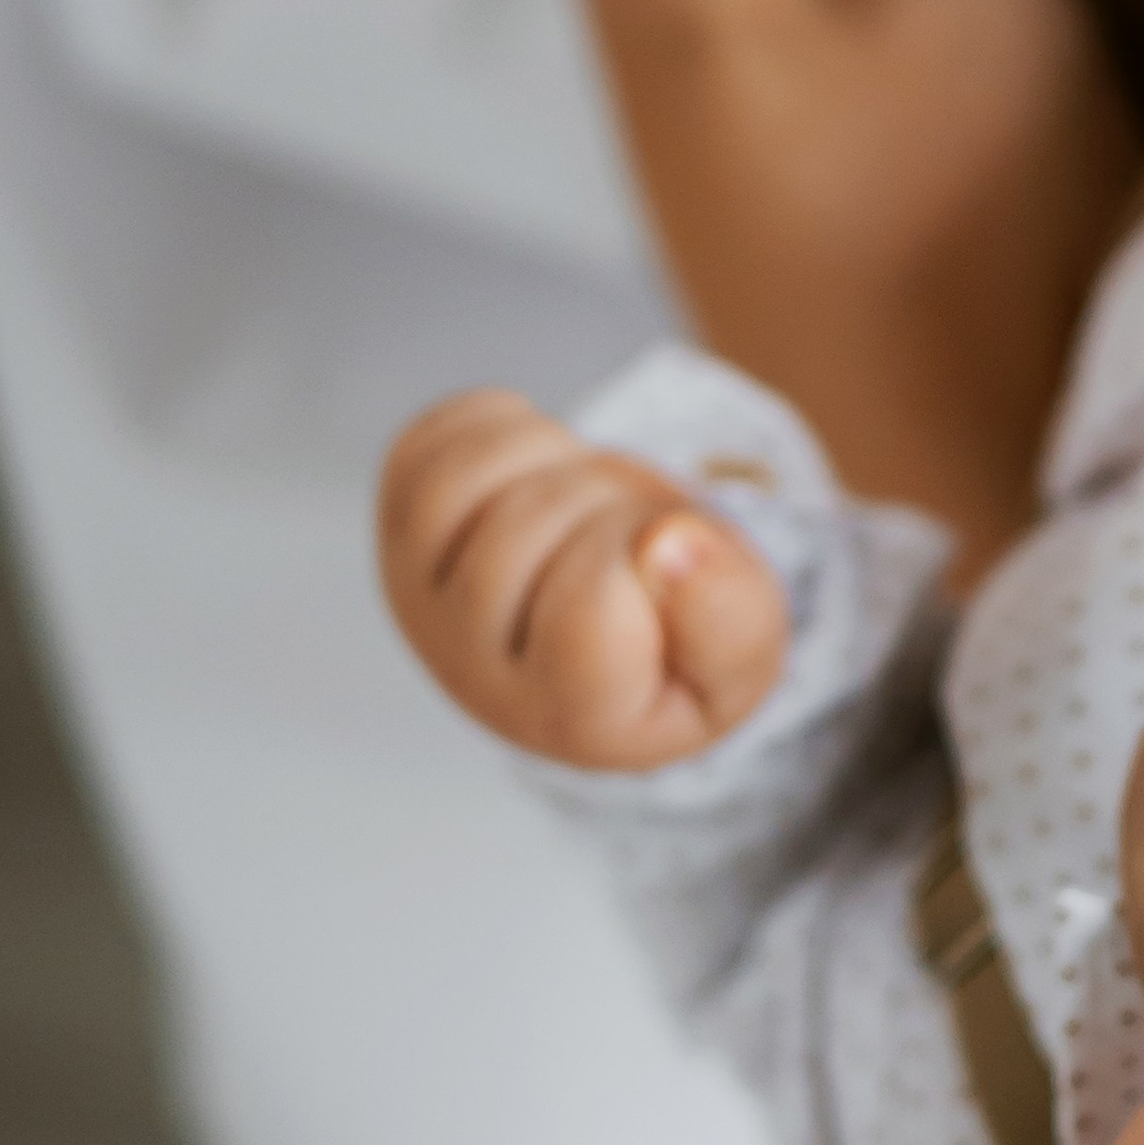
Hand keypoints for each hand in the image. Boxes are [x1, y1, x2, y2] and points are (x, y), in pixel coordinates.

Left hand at [378, 389, 788, 769]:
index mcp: (567, 716)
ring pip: (468, 478)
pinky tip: (542, 470)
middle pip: (531, 525)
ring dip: (553, 457)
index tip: (668, 570)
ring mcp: (420, 599)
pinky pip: (436, 440)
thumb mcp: (745, 652)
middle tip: (639, 535)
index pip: (583, 611)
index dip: (646, 558)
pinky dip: (504, 428)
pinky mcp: (398, 527)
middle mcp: (472, 672)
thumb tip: (672, 543)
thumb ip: (729, 615)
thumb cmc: (678, 645)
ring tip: (590, 500)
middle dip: (609, 500)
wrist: (605, 632)